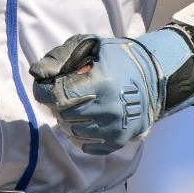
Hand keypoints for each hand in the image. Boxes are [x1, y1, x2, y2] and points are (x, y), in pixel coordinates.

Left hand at [30, 29, 193, 154]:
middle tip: (65, 96)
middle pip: (64, 115)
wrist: (156, 77)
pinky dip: (81, 137)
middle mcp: (108, 108)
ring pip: (73, 132)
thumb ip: (63, 56)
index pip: (58, 95)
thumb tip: (37, 72)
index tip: (45, 87)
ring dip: (69, 121)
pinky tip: (86, 123)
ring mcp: (115, 127)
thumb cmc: (120, 58)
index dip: (44, 91)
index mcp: (101, 83)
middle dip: (58, 105)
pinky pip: (88, 146)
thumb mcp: (93, 45)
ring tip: (77, 108)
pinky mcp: (120, 140)